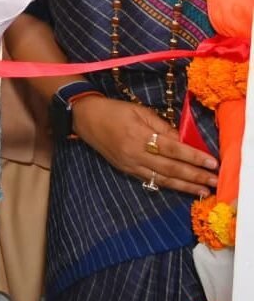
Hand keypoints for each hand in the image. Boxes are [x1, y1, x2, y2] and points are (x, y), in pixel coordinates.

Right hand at [72, 95, 217, 195]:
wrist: (85, 118)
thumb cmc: (114, 110)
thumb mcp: (139, 110)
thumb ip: (161, 126)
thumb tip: (183, 140)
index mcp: (138, 134)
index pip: (172, 148)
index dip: (193, 156)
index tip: (212, 162)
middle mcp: (135, 153)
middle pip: (170, 168)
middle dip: (195, 175)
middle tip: (215, 181)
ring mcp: (130, 165)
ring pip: (162, 179)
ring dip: (185, 186)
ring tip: (204, 191)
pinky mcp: (126, 171)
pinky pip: (151, 181)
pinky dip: (169, 186)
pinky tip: (182, 189)